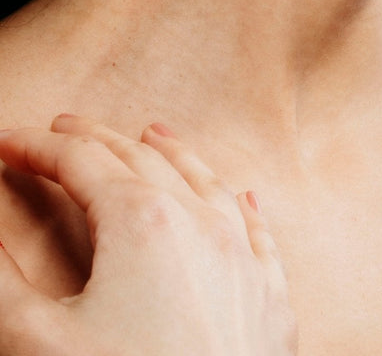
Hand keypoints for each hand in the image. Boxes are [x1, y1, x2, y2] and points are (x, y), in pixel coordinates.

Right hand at [0, 116, 297, 355]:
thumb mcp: (35, 342)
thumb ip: (2, 280)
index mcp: (142, 221)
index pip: (79, 161)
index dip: (36, 148)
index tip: (5, 143)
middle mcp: (201, 224)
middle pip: (140, 159)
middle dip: (94, 141)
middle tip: (59, 132)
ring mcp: (244, 258)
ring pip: (205, 182)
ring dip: (171, 154)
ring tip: (150, 132)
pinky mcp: (271, 300)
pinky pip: (258, 233)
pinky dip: (238, 204)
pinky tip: (242, 196)